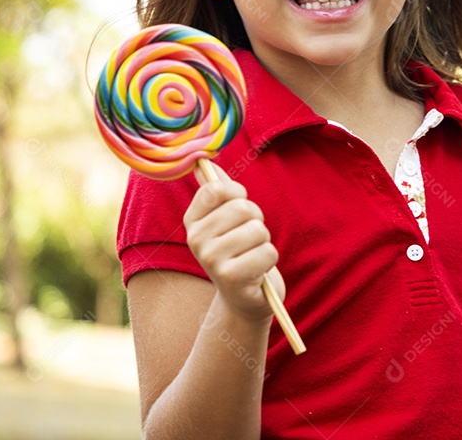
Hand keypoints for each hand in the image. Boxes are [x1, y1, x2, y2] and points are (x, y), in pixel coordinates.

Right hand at [185, 160, 281, 322]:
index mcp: (192, 221)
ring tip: (252, 254)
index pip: (217, 189)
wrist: (243, 299)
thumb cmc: (238, 252)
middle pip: (242, 207)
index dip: (238, 194)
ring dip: (264, 241)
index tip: (238, 210)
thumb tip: (204, 161)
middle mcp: (196, 239)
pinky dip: (269, 259)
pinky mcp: (231, 278)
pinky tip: (257, 271)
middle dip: (256, 220)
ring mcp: (211, 259)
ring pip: (257, 229)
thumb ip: (216, 191)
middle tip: (248, 239)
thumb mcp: (225, 221)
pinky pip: (267, 251)